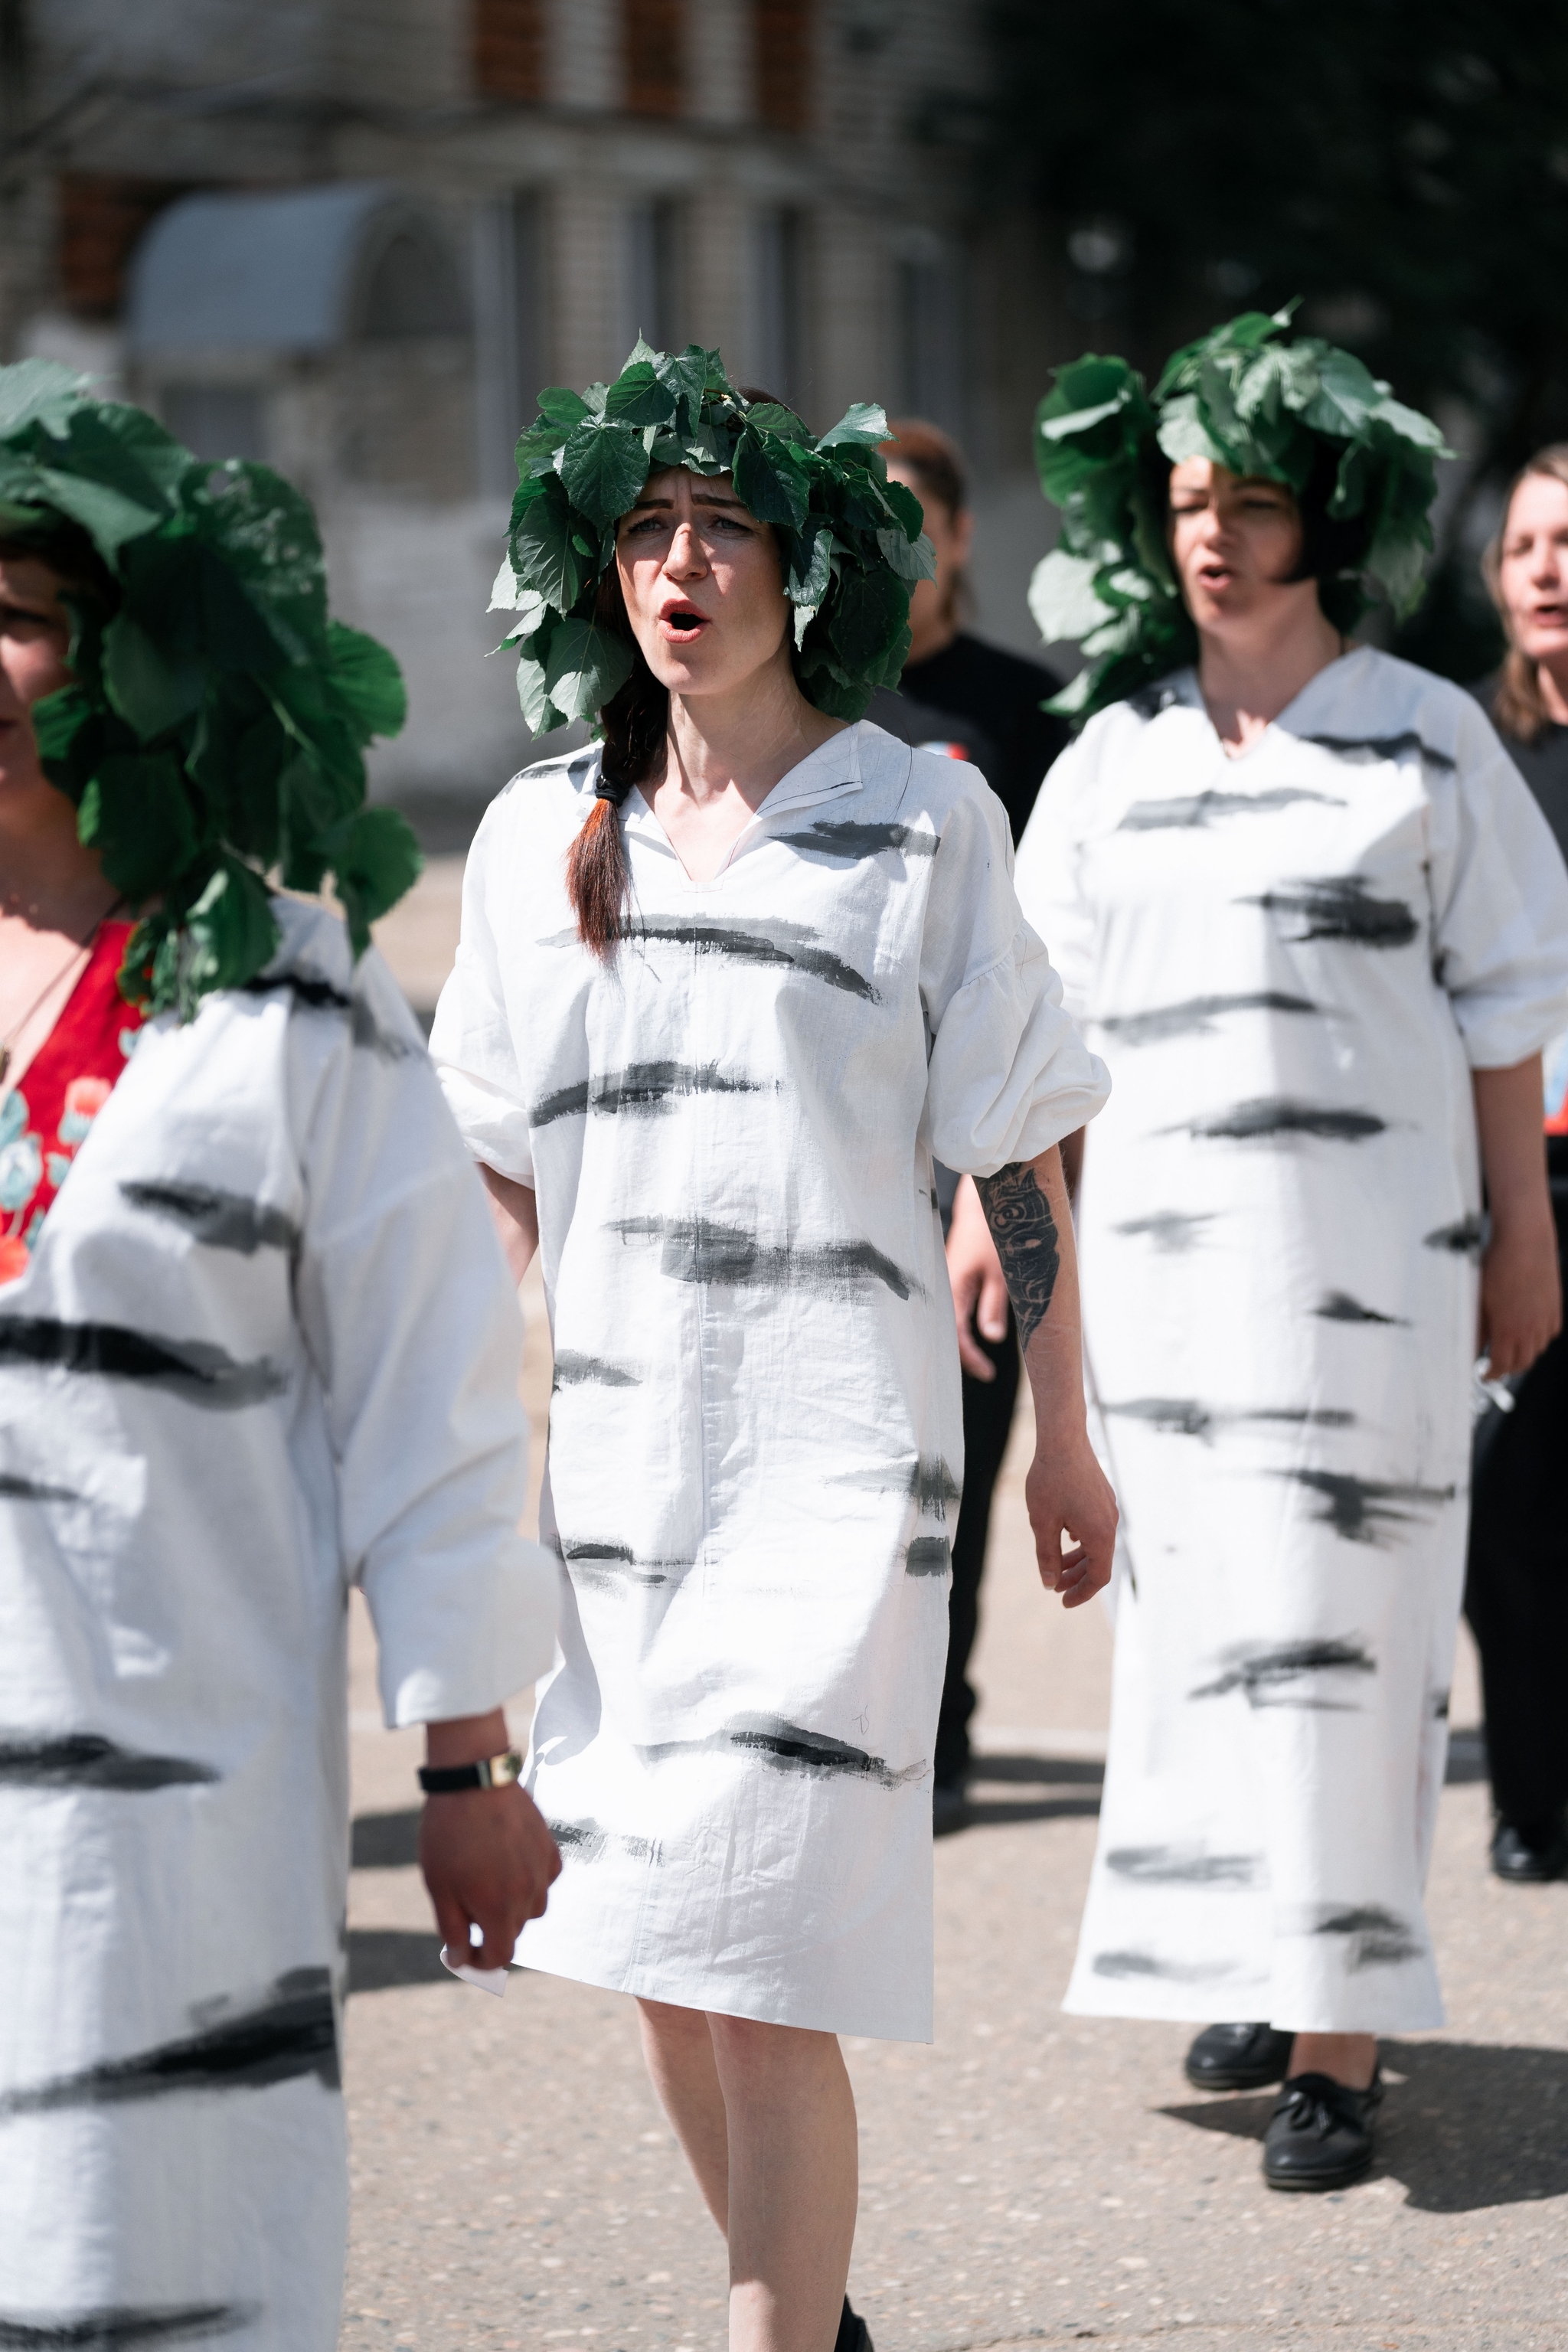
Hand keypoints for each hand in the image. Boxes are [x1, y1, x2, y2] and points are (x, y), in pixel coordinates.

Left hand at [419, 1783, 560, 1969]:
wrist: (473, 1779)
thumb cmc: (448, 1834)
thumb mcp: (439, 1886)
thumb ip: (452, 1928)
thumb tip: (460, 1960)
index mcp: (498, 1909)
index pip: (500, 1955)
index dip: (481, 1961)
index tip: (466, 1952)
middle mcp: (527, 1894)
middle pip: (515, 1931)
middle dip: (492, 1929)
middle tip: (467, 1906)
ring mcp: (542, 1870)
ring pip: (534, 1907)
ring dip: (514, 1907)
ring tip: (490, 1882)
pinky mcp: (550, 1847)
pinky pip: (547, 1878)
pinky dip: (532, 1881)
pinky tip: (511, 1864)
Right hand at [946, 1174, 1009, 1380]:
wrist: (984, 1202)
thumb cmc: (996, 1235)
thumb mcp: (1001, 1273)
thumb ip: (993, 1306)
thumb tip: (992, 1338)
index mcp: (953, 1288)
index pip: (956, 1334)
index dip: (970, 1357)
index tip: (989, 1373)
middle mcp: (943, 1287)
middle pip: (946, 1332)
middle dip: (962, 1355)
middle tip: (985, 1372)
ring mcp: (946, 1281)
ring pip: (948, 1320)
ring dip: (961, 1340)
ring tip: (980, 1361)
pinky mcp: (952, 1275)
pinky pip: (952, 1307)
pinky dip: (960, 1325)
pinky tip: (972, 1334)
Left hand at [1023, 1423, 1117, 1609]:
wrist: (1064, 1438)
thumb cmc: (1050, 1480)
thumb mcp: (1042, 1523)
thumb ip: (1047, 1556)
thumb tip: (1049, 1583)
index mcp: (1100, 1534)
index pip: (1098, 1577)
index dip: (1081, 1592)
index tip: (1062, 1600)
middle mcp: (1110, 1523)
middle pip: (1098, 1562)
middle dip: (1076, 1577)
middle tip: (1054, 1586)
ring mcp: (1108, 1508)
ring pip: (1096, 1543)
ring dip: (1077, 1558)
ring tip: (1055, 1565)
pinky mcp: (1102, 1496)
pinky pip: (1095, 1527)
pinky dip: (1081, 1539)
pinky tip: (1063, 1536)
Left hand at [1479, 1212, 1562, 1377]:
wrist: (1524, 1241)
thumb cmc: (1499, 1265)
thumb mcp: (1479, 1299)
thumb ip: (1477, 1327)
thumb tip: (1472, 1345)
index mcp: (1509, 1329)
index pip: (1502, 1365)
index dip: (1492, 1374)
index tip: (1484, 1374)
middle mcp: (1531, 1328)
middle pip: (1523, 1362)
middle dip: (1508, 1368)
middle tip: (1496, 1365)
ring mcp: (1546, 1318)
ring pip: (1538, 1349)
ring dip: (1524, 1353)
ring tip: (1510, 1348)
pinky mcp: (1555, 1307)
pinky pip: (1549, 1333)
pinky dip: (1539, 1337)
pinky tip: (1529, 1331)